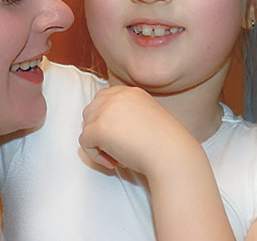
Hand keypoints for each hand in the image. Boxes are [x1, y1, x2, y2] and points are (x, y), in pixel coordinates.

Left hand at [79, 86, 195, 176]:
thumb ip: (127, 115)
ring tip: (117, 156)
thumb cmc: (164, 144)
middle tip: (118, 149)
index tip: (120, 137)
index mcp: (130, 92)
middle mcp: (117, 96)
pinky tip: (113, 163)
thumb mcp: (147, 118)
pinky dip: (95, 155)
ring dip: (98, 144)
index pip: (103, 99)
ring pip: (87, 126)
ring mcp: (106, 110)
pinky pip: (84, 142)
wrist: (172, 155)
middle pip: (91, 111)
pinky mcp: (99, 128)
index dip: (106, 120)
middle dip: (100, 131)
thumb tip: (107, 128)